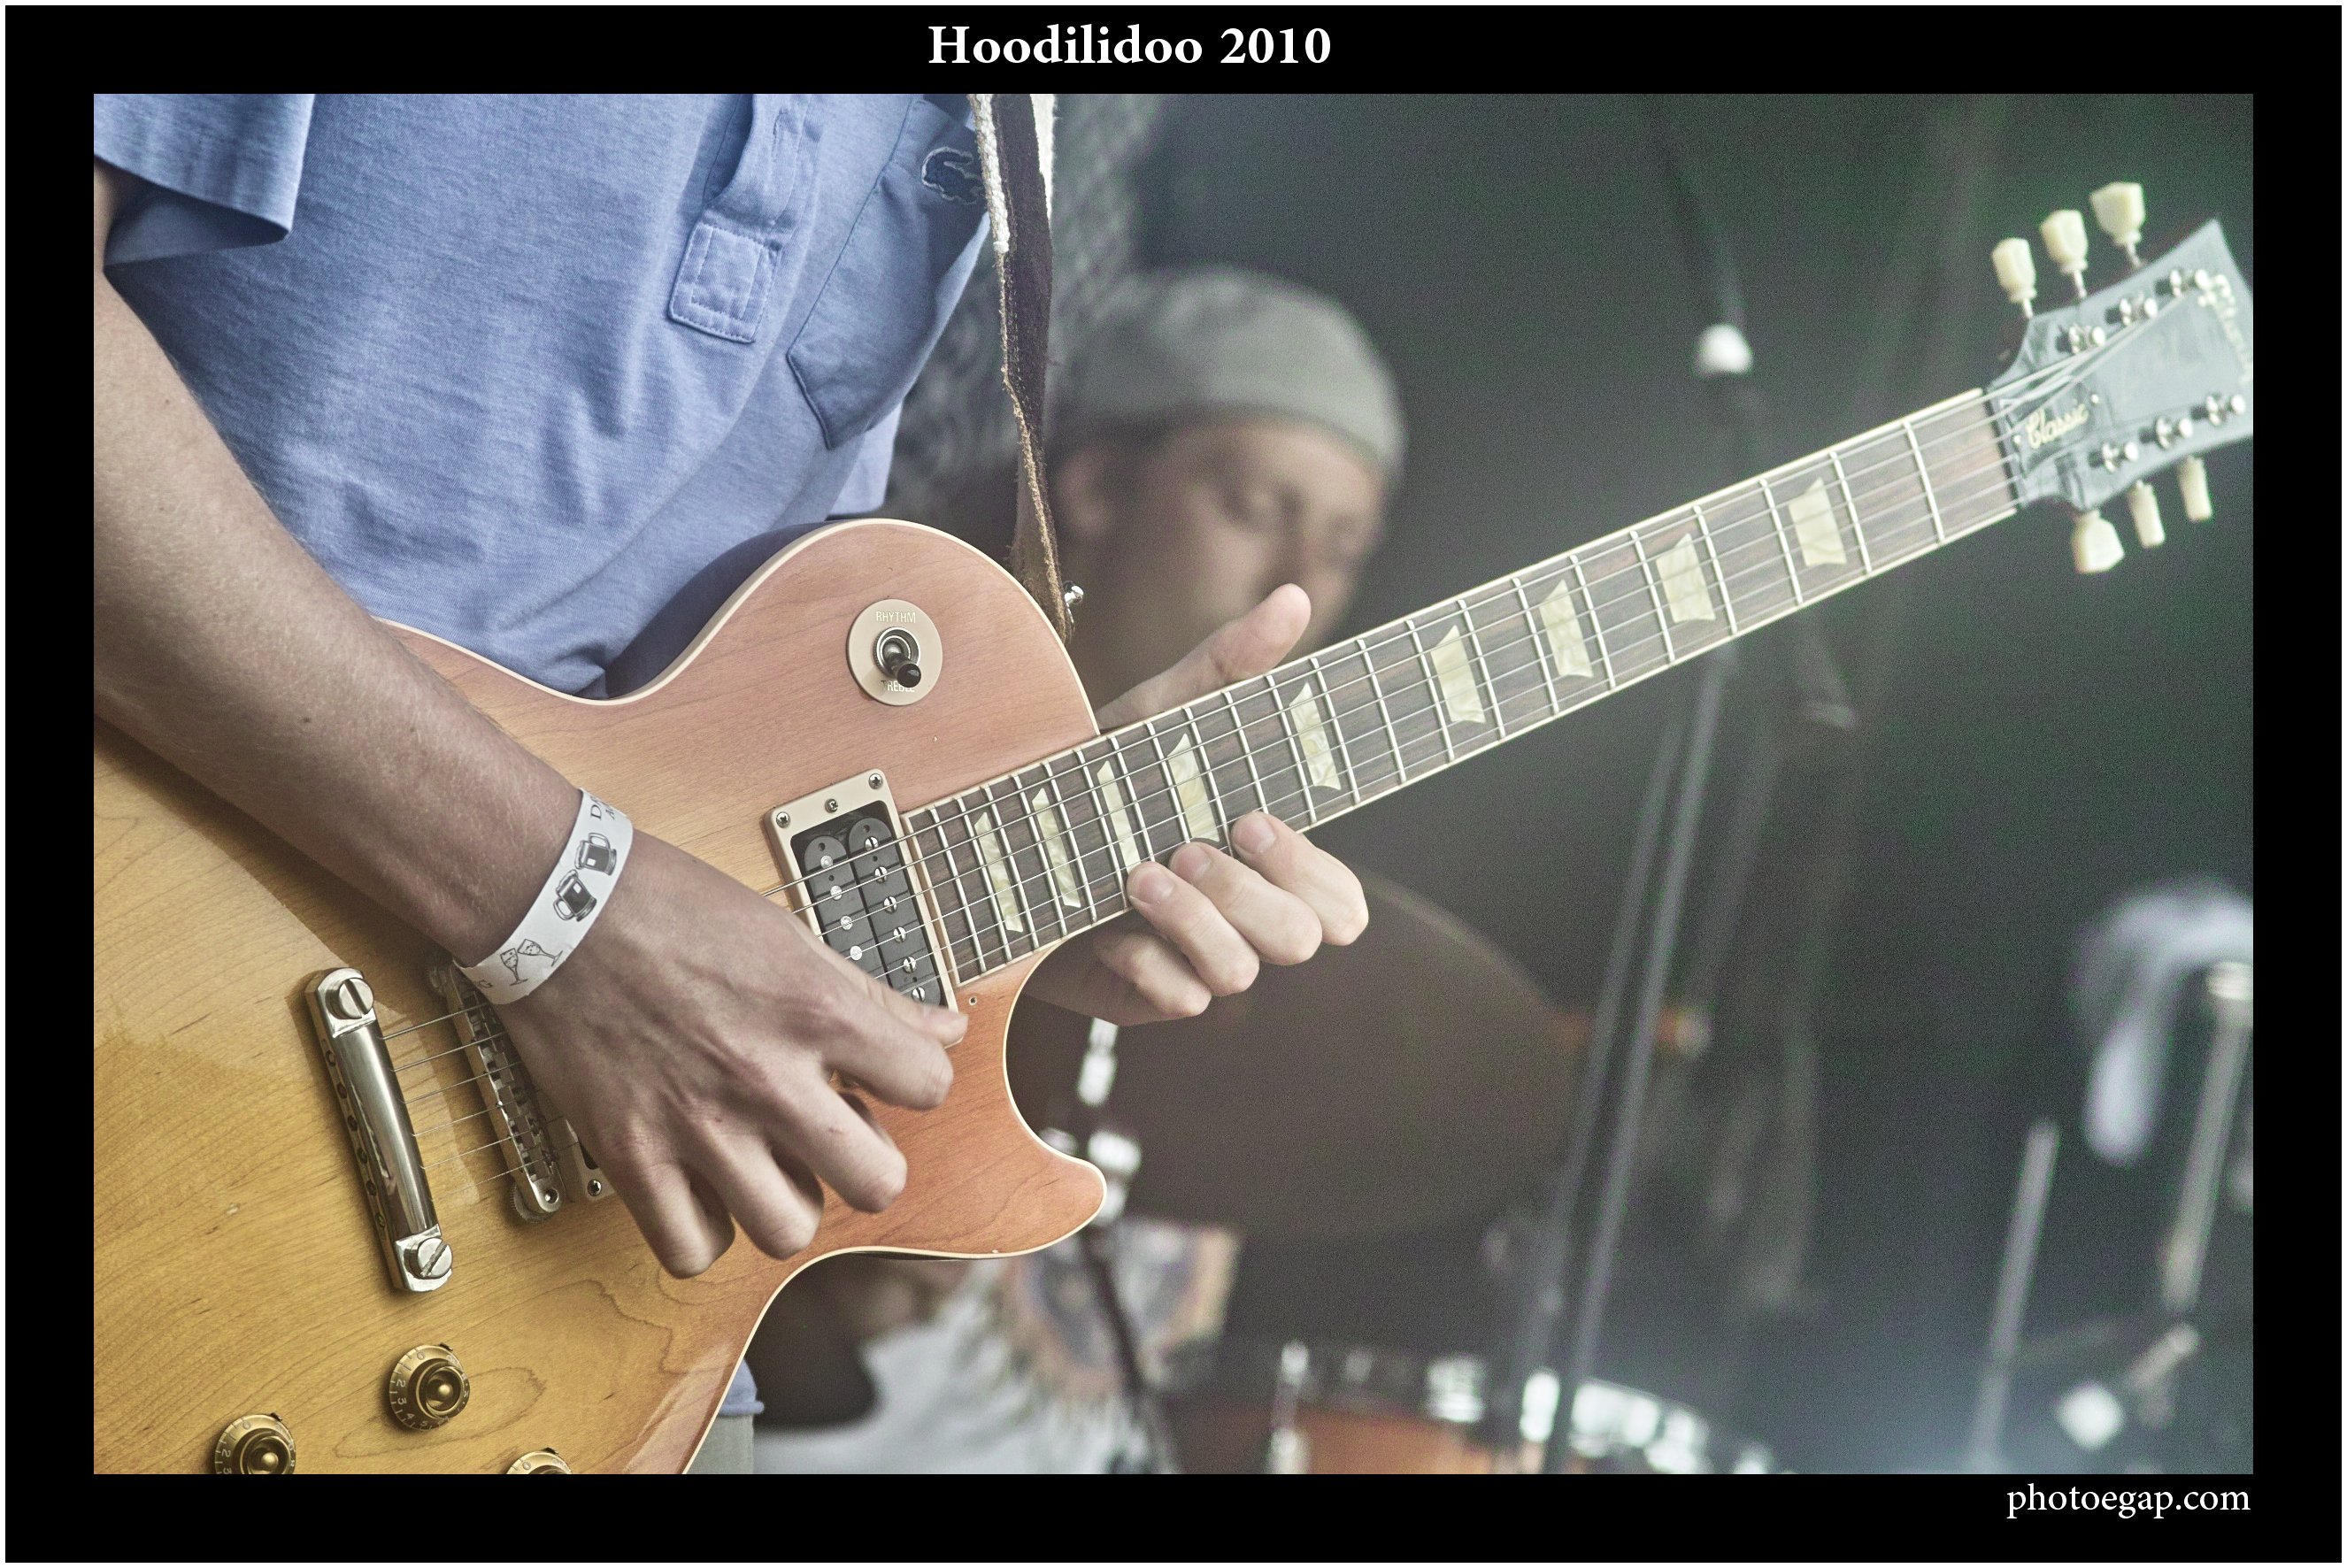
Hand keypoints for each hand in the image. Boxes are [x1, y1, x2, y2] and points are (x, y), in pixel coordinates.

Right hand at [497, 833, 965, 1276]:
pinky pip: (690, 1249)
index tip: (883, 1079)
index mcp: (815, 1010)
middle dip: (865, 1164)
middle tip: (831, 1135)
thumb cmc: (670, 908)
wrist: (557, 904)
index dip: (914, 1083)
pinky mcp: (630, 1153)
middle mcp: (766, 1076)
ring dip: (787, 1204)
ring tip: (765, 1163)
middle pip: (877, 1184)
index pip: (929, 1085)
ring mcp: (697, 1123)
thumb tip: (944, 1030)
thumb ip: (873, 996)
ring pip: (788, 1231)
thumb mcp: (790, 936)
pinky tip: (703, 1190)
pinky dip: (703, 1233)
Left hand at [1029, 585, 1369, 1024]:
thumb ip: (1230, 663)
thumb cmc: (1101, 773)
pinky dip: (1146, 960)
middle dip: (1250, 892)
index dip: (1314, 872)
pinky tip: (1105, 928)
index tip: (1254, 820)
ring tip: (1136, 872)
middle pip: (1304, 938)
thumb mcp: (1163, 714)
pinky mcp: (1146, 992)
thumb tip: (1294, 596)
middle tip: (1194, 844)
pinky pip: (1179, 998)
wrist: (1007, 829)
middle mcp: (1240, 919)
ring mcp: (1195, 960)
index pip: (1343, 904)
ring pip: (1242, 972)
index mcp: (1264, 865)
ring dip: (1195, 921)